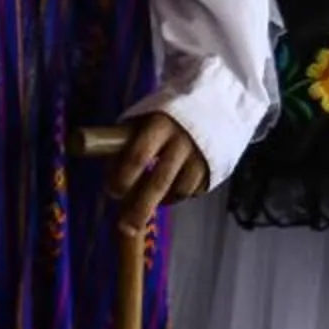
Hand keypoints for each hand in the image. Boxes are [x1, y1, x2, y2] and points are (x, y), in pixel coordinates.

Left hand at [108, 111, 208, 236]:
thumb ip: (129, 140)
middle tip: (125, 228)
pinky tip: (169, 190)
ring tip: (148, 202)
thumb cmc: (169, 112)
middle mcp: (183, 140)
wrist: (218, 101)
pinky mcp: (214, 167)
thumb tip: (110, 173)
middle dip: (140, 209)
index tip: (113, 191)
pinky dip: (177, 195)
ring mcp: (201, 155)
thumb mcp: (148, 115)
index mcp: (160, 124)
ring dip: (160, 201)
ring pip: (178, 190)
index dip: (123, 177)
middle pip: (158, 182)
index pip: (138, 156)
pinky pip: (191, 191)